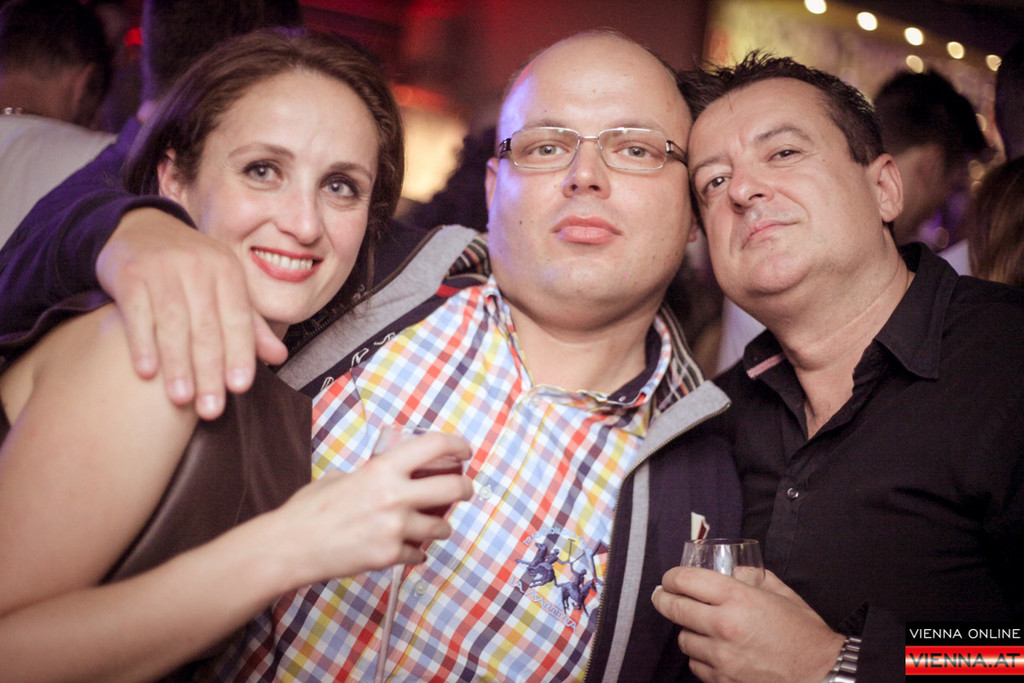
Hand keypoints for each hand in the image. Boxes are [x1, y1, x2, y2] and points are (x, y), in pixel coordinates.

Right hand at [97, 208, 286, 418]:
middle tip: (211, 409)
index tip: (240, 388)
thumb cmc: (191, 267)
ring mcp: (163, 269)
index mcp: (228, 271)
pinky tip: (146, 374)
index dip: (240, 354)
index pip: (238, 319)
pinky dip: (142, 345)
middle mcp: (199, 267)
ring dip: (178, 365)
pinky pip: (137, 315)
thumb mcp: (224, 286)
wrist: (140, 228)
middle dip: (210, 371)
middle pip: (207, 328)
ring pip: (173, 324)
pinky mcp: (130, 275)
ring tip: (181, 400)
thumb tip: (280, 358)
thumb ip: (249, 324)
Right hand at [272, 432, 473, 584]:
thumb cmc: (308, 511)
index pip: (433, 445)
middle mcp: (394, 496)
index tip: (464, 450)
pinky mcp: (390, 556)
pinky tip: (407, 550)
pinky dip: (415, 552)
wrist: (290, 547)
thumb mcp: (339, 478)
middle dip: (464, 489)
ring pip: (441, 527)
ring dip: (440, 527)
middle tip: (464, 490)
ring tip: (434, 527)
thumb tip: (384, 473)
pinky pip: (418, 554)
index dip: (456, 444)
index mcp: (381, 469)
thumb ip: (367, 475)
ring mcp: (395, 528)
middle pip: (453, 488)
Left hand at [652, 567, 843, 682]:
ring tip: (700, 627)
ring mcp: (721, 657)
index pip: (686, 580)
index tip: (669, 579)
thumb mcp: (782, 594)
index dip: (671, 577)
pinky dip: (700, 657)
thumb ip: (753, 577)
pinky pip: (696, 665)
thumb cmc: (805, 634)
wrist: (821, 675)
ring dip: (688, 631)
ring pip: (684, 639)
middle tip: (661, 596)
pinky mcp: (723, 680)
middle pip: (674, 608)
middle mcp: (724, 626)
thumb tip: (733, 571)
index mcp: (738, 598)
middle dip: (663, 599)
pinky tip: (713, 651)